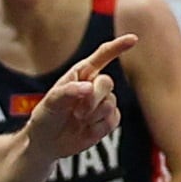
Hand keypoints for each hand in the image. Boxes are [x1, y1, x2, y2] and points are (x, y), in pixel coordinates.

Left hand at [22, 33, 133, 165]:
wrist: (48, 142)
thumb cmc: (47, 116)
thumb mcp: (51, 102)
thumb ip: (68, 91)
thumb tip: (89, 87)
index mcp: (81, 73)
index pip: (102, 56)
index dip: (118, 47)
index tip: (133, 39)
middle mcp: (94, 84)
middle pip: (107, 83)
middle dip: (93, 99)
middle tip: (77, 112)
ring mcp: (103, 102)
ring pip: (110, 104)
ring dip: (92, 115)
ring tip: (77, 120)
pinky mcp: (109, 120)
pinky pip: (113, 120)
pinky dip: (98, 127)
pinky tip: (86, 129)